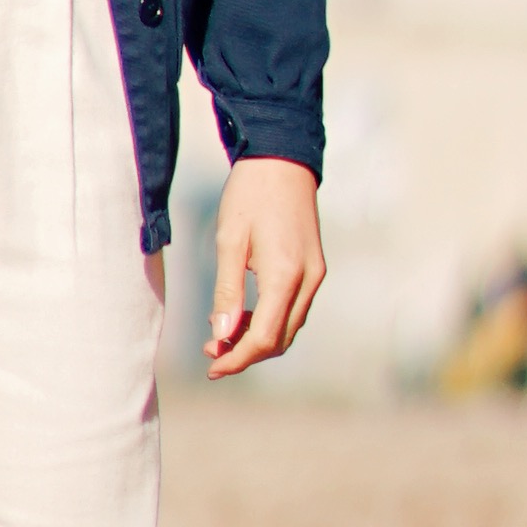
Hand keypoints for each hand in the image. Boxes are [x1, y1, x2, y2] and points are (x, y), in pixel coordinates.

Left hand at [206, 160, 325, 377]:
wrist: (282, 159)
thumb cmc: (250, 195)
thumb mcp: (229, 241)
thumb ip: (227, 292)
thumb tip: (222, 337)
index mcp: (286, 275)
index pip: (265, 339)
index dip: (238, 359)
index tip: (212, 367)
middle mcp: (308, 280)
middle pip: (281, 340)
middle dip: (246, 353)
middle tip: (211, 350)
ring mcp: (316, 275)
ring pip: (289, 327)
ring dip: (258, 338)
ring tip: (222, 333)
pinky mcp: (315, 268)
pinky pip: (294, 309)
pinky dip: (270, 320)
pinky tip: (244, 313)